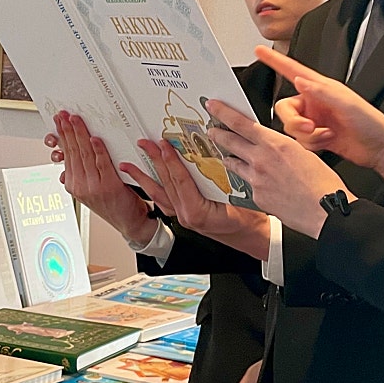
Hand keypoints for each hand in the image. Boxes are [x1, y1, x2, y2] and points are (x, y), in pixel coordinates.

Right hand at [46, 112, 155, 246]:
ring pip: (84, 155)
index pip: (66, 154)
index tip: (60, 121)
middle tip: (64, 116)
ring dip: (79, 135)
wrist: (129, 222)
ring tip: (76, 121)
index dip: (62, 135)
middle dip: (67, 130)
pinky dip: (98, 150)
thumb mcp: (90, 188)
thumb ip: (80, 172)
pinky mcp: (108, 186)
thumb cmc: (113, 204)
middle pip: (72, 152)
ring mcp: (92, 186)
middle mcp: (79, 185)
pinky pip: (102, 164)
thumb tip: (69, 154)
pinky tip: (94, 139)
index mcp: (73, 184)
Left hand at [124, 139, 268, 257]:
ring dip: (144, 177)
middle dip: (154, 161)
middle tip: (144, 144)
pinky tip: (144, 182)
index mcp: (197, 212)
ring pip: (160, 193)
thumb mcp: (238, 196)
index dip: (170, 161)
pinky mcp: (185, 217)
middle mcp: (186, 216)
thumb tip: (209, 155)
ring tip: (129, 165)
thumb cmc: (250, 221)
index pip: (179, 181)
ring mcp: (183, 218)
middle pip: (166, 183)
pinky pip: (164, 201)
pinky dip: (153, 189)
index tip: (162, 145)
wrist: (254, 238)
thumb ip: (221, 179)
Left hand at [204, 100, 346, 238]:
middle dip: (217, 134)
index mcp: (274, 143)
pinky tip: (258, 183)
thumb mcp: (302, 152)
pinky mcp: (256, 196)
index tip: (213, 106)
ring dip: (229, 158)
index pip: (241, 123)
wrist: (325, 208)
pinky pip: (247, 184)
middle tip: (210, 130)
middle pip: (230, 141)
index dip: (223, 112)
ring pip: (234, 164)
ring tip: (227, 156)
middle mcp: (260, 159)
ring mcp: (255, 179)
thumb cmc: (321, 181)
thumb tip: (271, 147)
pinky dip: (250, 181)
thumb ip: (280, 147)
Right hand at [257, 46, 383, 194]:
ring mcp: (314, 120)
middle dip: (294, 122)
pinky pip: (299, 141)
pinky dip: (311, 144)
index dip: (275, 61)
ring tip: (326, 136)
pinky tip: (328, 142)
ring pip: (291, 128)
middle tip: (310, 127)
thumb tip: (300, 79)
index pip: (293, 70)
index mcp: (321, 88)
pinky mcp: (316, 137)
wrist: (379, 149)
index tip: (259, 51)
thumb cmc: (371, 123)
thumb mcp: (348, 104)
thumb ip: (322, 92)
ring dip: (307, 136)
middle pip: (285, 109)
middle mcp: (315, 103)